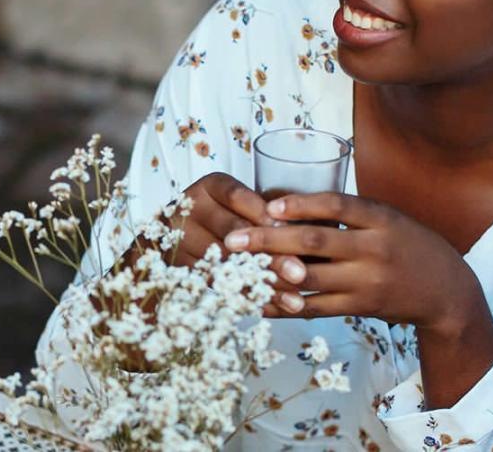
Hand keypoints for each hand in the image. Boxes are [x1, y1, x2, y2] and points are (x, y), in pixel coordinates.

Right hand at [160, 173, 307, 296]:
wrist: (174, 236)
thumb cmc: (225, 217)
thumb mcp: (242, 205)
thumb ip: (271, 213)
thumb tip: (319, 227)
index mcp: (211, 186)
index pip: (237, 196)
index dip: (264, 216)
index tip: (292, 233)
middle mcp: (192, 207)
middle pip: (233, 231)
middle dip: (270, 254)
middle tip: (300, 272)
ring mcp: (181, 238)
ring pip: (227, 262)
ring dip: (262, 281)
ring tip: (294, 298)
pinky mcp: (179, 265)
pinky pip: (217, 283)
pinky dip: (246, 295)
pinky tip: (270, 307)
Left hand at [223, 192, 482, 327]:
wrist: (446, 291)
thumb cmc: (409, 246)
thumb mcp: (389, 219)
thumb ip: (351, 213)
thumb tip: (291, 203)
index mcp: (382, 219)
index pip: (337, 205)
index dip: (301, 204)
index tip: (268, 206)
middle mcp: (374, 249)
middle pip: (314, 242)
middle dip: (269, 240)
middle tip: (233, 239)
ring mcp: (367, 282)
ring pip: (309, 277)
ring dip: (269, 274)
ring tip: (236, 269)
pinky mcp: (361, 308)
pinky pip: (315, 307)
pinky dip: (284, 305)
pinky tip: (259, 301)